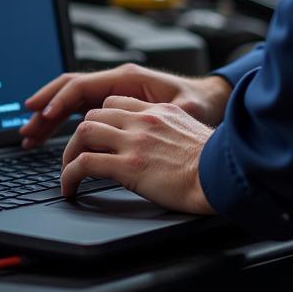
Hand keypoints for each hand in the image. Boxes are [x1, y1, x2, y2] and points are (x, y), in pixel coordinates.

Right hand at [19, 63, 231, 147]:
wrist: (212, 101)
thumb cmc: (199, 103)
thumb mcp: (184, 110)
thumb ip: (162, 114)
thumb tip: (143, 120)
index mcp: (128, 78)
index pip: (83, 85)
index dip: (61, 101)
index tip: (44, 116)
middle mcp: (117, 83)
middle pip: (70, 90)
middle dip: (45, 107)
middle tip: (26, 127)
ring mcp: (114, 93)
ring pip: (72, 101)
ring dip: (49, 116)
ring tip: (29, 134)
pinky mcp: (115, 105)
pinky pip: (81, 109)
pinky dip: (62, 120)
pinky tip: (49, 132)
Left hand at [60, 96, 215, 214]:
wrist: (223, 176)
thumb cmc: (215, 163)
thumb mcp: (192, 133)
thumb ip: (172, 131)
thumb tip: (166, 147)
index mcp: (159, 111)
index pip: (116, 103)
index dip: (100, 119)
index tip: (95, 135)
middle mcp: (143, 120)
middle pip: (94, 115)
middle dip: (80, 136)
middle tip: (76, 155)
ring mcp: (133, 141)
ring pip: (83, 134)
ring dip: (69, 154)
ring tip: (69, 173)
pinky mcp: (127, 165)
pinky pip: (84, 164)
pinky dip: (70, 175)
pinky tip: (70, 188)